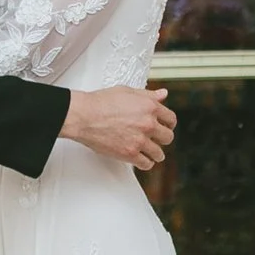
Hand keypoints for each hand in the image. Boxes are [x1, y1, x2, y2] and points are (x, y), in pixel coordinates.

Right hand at [59, 84, 175, 169]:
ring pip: (159, 153)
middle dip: (163, 138)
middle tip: (157, 139)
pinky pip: (146, 164)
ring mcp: (140, 140)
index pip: (171, 119)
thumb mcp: (127, 91)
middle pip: (168, 137)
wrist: (84, 116)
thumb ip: (148, 95)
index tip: (165, 126)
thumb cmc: (101, 102)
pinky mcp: (129, 154)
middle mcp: (148, 124)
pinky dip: (146, 163)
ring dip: (155, 153)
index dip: (169, 123)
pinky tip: (142, 159)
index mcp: (149, 107)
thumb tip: (163, 94)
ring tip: (150, 152)